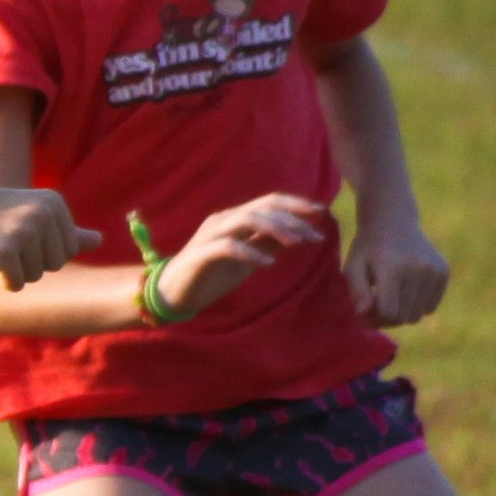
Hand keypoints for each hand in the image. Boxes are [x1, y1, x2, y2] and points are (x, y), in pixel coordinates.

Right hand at [0, 178, 83, 287]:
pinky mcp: (3, 251)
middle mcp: (43, 215)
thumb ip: (66, 231)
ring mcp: (24, 232)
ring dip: (14, 271)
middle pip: (55, 265)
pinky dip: (2, 280)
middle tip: (5, 241)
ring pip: (35, 276)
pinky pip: (16, 285)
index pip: (68, 251)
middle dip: (30, 263)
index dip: (42, 251)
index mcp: (55, 204)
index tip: (17, 232)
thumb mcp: (31, 215)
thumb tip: (100, 241)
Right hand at [151, 192, 330, 321]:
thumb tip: (297, 232)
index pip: (268, 203)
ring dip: (275, 229)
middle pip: (261, 207)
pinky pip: (228, 247)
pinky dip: (250, 252)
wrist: (174, 293)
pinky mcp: (200, 254)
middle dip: (292, 218)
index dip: (295, 205)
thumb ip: (267, 242)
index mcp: (234, 218)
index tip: (321, 213)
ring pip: (246, 219)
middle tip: (315, 235)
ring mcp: (210, 235)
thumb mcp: (248, 258)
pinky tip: (268, 264)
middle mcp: (222, 220)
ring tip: (295, 244)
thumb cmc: (211, 275)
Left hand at [341, 216, 451, 327]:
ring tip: (389, 299)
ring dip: (401, 314)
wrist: (393, 221)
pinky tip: (405, 291)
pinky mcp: (444, 271)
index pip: (388, 312)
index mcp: (392, 267)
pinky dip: (416, 306)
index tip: (365, 313)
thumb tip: (363, 314)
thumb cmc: (368, 248)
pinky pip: (430, 307)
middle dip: (386, 318)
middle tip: (375, 307)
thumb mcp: (353, 267)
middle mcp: (418, 268)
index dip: (374, 319)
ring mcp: (434, 270)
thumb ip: (357, 291)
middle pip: (403, 317)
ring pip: (417, 315)